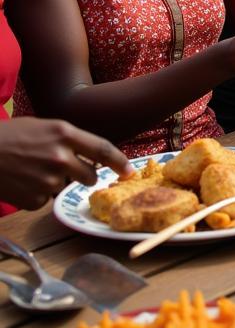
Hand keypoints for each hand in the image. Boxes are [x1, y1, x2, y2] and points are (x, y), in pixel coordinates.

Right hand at [0, 118, 130, 209]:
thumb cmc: (9, 136)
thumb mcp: (44, 127)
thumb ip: (68, 139)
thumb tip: (88, 154)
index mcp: (64, 134)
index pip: (103, 150)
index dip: (120, 162)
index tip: (129, 171)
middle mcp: (61, 158)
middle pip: (90, 176)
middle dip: (84, 175)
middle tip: (65, 169)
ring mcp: (47, 181)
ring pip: (65, 188)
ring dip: (55, 183)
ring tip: (32, 171)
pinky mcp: (33, 200)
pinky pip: (44, 200)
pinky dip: (36, 194)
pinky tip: (21, 182)